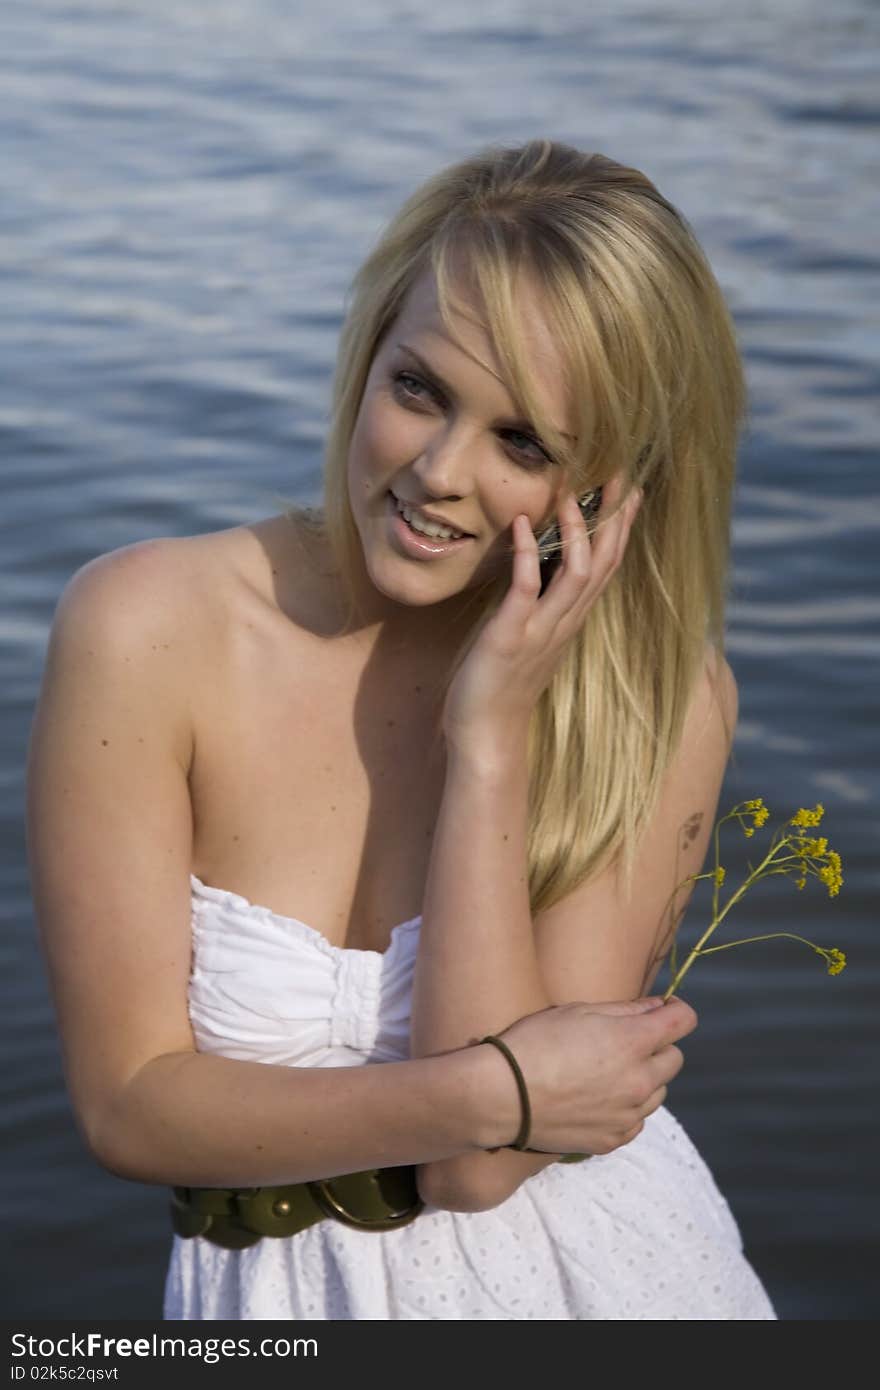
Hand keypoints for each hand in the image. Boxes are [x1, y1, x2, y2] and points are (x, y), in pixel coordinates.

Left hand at [442, 473, 641, 757]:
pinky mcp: (510, 637)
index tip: (631, 493)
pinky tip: (522, 525)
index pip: (606, 567)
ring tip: (570, 493)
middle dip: (612, 519)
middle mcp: (564, 623)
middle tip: (621, 475)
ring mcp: (540, 630)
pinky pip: (525, 591)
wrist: (486, 735)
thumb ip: (542, 608)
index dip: (621, 529)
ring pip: (575, 575)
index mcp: (570, 621)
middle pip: (602, 564)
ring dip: (575, 532)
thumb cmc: (501, 686)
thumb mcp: (530, 638)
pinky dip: (526, 556)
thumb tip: (540, 573)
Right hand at [480, 996, 696, 1155]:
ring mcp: (628, 1114)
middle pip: (675, 1059)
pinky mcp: (613, 1139)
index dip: (675, 1011)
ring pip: (658, 1092)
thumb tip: (658, 1007)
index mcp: (633, 1041)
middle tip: (625, 1041)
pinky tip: (599, 1099)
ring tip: (607, 1072)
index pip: (684, 1021)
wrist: (502, 1097)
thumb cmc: (534, 1043)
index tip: (661, 1010)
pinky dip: (627, 1108)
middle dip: (658, 1046)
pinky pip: (636, 1120)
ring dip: (644, 1079)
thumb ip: (626, 1010)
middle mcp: (640, 1080)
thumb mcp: (577, 1012)